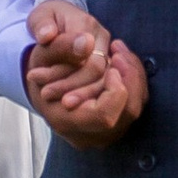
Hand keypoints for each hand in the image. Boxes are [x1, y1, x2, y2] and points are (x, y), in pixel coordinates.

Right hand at [23, 0, 147, 150]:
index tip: (109, 62)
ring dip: (133, 74)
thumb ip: (61, 46)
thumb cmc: (41, 69)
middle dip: (129, 76)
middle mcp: (86, 135)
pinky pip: (136, 103)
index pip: (104, 116)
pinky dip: (134, 79)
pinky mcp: (114, 125)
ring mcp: (102, 133)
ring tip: (118, 50)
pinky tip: (121, 59)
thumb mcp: (43, 53)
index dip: (114, 90)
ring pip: (135, 107)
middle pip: (127, 111)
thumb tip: (86, 42)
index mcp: (64, 121)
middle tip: (116, 48)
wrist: (41, 84)